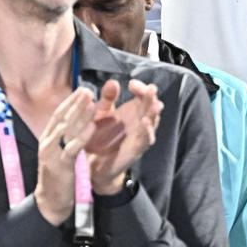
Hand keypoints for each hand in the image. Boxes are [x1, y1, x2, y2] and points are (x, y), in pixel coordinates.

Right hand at [35, 88, 97, 226]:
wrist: (50, 202)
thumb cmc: (58, 176)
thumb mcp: (60, 153)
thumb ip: (65, 137)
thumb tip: (75, 120)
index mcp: (48, 139)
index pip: (58, 115)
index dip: (70, 102)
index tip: (81, 90)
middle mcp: (47, 143)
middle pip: (62, 119)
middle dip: (75, 103)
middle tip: (87, 90)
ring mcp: (52, 154)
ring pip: (67, 130)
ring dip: (80, 115)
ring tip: (92, 102)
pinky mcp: (60, 166)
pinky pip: (72, 148)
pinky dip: (82, 137)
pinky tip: (92, 127)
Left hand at [87, 78, 162, 194]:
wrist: (91, 164)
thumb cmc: (98, 136)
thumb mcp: (101, 114)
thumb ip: (107, 98)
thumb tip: (113, 82)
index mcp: (132, 110)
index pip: (143, 95)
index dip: (141, 88)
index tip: (132, 83)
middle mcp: (139, 122)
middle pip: (151, 106)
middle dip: (151, 97)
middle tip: (151, 89)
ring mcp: (139, 136)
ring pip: (152, 123)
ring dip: (154, 114)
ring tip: (155, 105)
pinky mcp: (135, 150)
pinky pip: (144, 140)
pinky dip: (147, 131)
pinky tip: (146, 122)